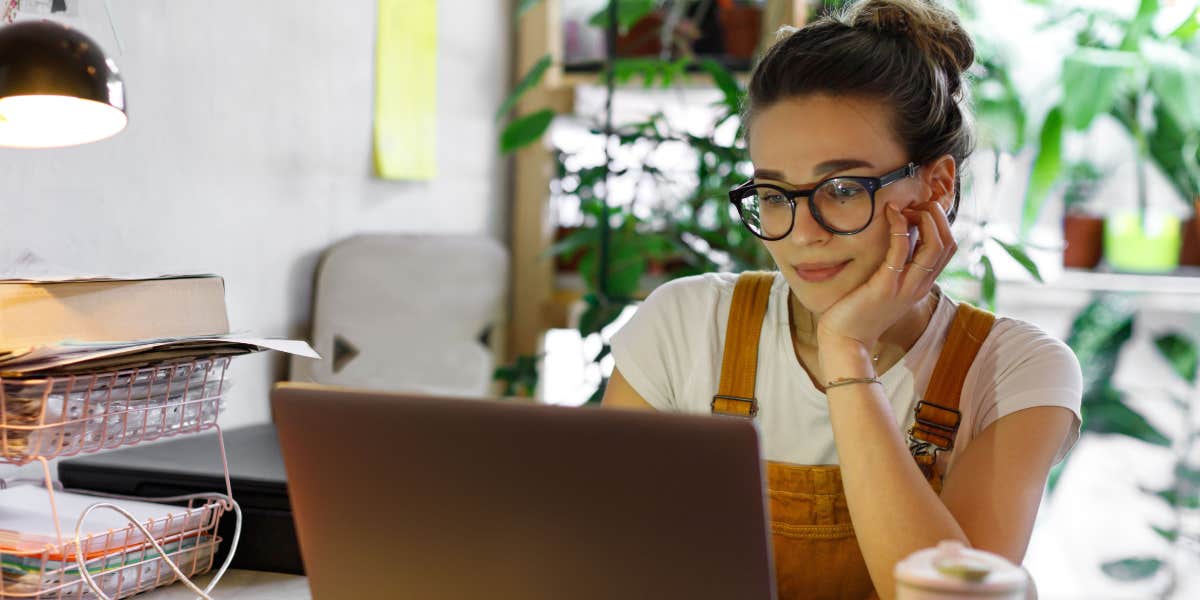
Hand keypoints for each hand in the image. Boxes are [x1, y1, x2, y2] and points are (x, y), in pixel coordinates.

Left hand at [815, 201, 956, 362]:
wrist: (846, 341)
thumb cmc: (860, 311)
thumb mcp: (886, 287)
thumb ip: (897, 267)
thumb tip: (898, 236)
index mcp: (921, 285)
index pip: (948, 248)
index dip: (940, 223)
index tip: (918, 210)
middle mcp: (919, 286)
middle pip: (948, 243)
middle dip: (937, 216)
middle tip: (914, 204)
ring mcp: (905, 287)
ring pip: (935, 246)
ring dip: (925, 218)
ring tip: (905, 206)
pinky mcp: (885, 286)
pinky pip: (901, 250)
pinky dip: (900, 227)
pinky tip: (890, 214)